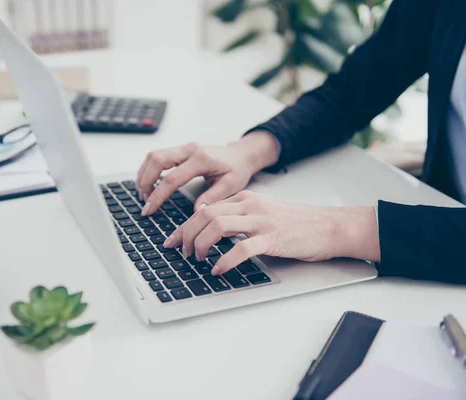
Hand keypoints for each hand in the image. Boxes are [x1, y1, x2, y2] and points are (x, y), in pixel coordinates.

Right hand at [135, 131, 279, 215]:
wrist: (242, 153)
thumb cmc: (238, 169)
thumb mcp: (230, 185)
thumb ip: (212, 198)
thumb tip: (196, 212)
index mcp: (202, 159)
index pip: (172, 178)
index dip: (157, 196)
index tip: (148, 210)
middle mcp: (190, 149)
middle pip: (156, 160)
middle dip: (145, 182)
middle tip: (144, 202)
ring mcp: (184, 147)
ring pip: (154, 155)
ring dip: (144, 174)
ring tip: (144, 194)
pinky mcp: (181, 149)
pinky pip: (158, 155)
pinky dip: (149, 169)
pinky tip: (148, 182)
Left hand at [163, 191, 380, 274]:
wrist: (330, 226)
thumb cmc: (297, 223)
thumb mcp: (263, 212)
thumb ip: (239, 217)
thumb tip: (210, 233)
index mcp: (245, 199)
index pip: (205, 209)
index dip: (183, 226)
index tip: (171, 240)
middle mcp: (250, 206)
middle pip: (205, 215)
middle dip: (186, 235)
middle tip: (180, 252)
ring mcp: (261, 221)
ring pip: (217, 226)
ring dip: (201, 245)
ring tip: (197, 260)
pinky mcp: (272, 238)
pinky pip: (241, 249)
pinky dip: (224, 261)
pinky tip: (218, 270)